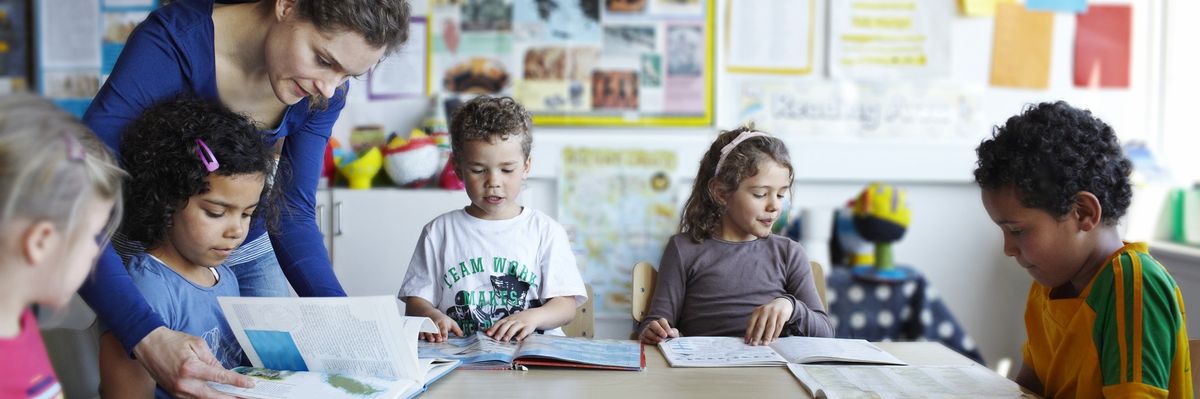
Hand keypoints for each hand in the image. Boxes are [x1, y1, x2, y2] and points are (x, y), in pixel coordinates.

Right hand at [133, 327, 254, 398]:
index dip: (237, 382)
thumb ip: (212, 360)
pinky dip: (207, 397)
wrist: (147, 344)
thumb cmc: (172, 341)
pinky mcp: (174, 393)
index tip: (250, 385)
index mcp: (191, 368)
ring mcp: (178, 390)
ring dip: (220, 398)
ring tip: (235, 396)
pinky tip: (219, 395)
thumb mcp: (197, 344)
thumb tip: (224, 372)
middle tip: (246, 397)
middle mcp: (184, 383)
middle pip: (214, 396)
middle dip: (232, 397)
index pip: (220, 377)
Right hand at [422, 311, 462, 342]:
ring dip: (429, 335)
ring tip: (431, 340)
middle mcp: (434, 323)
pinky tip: (422, 337)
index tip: (444, 338)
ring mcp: (427, 325)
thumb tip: (462, 336)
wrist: (430, 313)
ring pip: (428, 330)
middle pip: (435, 329)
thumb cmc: (443, 320)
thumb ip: (457, 330)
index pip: (443, 328)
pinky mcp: (422, 327)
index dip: (444, 333)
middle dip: (437, 334)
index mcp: (442, 322)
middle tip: (438, 340)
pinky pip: (420, 330)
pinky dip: (420, 333)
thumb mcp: (451, 323)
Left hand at [486, 310, 541, 341]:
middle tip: (496, 338)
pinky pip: (525, 331)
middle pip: (506, 325)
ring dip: (509, 333)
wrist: (533, 315)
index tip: (488, 334)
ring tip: (505, 340)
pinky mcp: (528, 327)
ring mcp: (521, 323)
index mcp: (508, 319)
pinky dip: (521, 335)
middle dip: (501, 331)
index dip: (494, 328)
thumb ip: (499, 326)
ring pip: (515, 327)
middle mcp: (514, 320)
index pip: (500, 322)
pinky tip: (518, 339)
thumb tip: (486, 332)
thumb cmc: (518, 320)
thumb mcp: (509, 321)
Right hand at [639, 318, 678, 344]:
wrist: (660, 343)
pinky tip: (655, 343)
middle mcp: (652, 325)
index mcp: (660, 323)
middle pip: (653, 324)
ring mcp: (646, 331)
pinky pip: (644, 338)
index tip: (670, 333)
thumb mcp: (672, 334)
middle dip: (659, 330)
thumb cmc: (667, 337)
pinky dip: (649, 341)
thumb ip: (673, 333)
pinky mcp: (643, 338)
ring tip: (660, 341)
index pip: (662, 321)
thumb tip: (671, 334)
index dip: (666, 327)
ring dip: (654, 336)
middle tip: (664, 336)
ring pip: (647, 331)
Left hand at [744, 297, 792, 345]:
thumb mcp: (761, 314)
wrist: (782, 303)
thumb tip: (752, 338)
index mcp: (757, 311)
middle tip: (754, 344)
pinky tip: (773, 340)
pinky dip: (775, 334)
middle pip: (760, 325)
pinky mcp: (782, 315)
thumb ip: (756, 324)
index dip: (748, 333)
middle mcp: (765, 311)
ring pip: (770, 327)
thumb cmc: (769, 312)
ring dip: (767, 336)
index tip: (747, 341)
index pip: (751, 323)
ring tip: (764, 344)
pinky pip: (778, 326)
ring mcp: (774, 313)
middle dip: (757, 336)